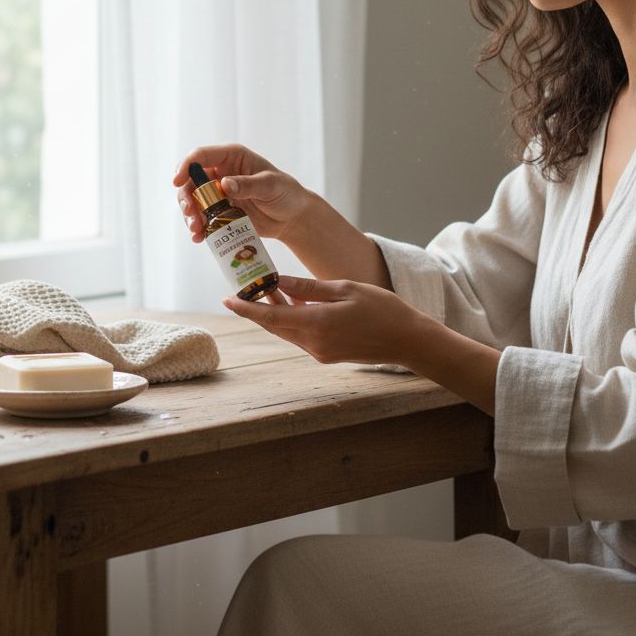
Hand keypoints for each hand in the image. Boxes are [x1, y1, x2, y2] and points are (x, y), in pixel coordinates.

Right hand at [172, 144, 311, 244]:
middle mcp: (221, 173)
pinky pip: (203, 218)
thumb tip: (224, 184)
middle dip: (186, 198)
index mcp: (231, 158)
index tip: (177, 181)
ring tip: (197, 230)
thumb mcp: (270, 186)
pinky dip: (199, 228)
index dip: (186, 166)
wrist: (292, 218)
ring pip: (194, 201)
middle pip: (192, 181)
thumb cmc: (286, 193)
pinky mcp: (220, 213)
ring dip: (190, 215)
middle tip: (190, 214)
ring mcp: (219, 194)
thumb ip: (248, 184)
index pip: (201, 156)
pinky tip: (199, 238)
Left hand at [223, 275, 430, 366]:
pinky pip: (301, 335)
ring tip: (264, 288)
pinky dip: (292, 319)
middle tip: (241, 288)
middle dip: (256, 308)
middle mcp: (314, 343)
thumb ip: (309, 288)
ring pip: (287, 330)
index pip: (271, 317)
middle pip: (275, 326)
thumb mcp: (345, 289)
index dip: (246, 308)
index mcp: (317, 325)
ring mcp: (320, 352)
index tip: (226, 299)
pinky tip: (291, 302)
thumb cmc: (382, 309)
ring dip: (274, 313)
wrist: (408, 341)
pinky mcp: (327, 354)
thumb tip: (279, 281)